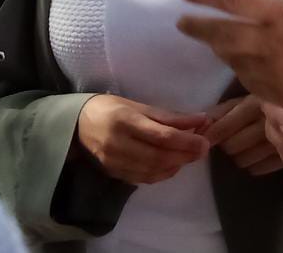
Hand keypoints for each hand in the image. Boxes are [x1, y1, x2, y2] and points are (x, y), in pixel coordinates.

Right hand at [76, 94, 210, 185]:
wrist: (77, 124)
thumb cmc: (111, 108)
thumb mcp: (138, 105)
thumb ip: (169, 116)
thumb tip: (200, 120)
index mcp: (126, 120)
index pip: (161, 136)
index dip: (186, 141)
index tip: (205, 141)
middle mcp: (119, 143)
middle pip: (159, 156)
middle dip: (185, 155)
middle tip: (203, 150)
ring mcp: (115, 162)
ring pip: (153, 170)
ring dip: (176, 165)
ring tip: (189, 156)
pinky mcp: (114, 173)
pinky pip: (143, 178)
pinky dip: (162, 174)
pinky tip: (172, 165)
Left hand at [177, 0, 282, 135]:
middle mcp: (272, 42)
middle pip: (221, 34)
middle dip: (197, 28)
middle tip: (184, 23)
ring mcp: (276, 74)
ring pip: (233, 62)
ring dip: (221, 51)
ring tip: (215, 43)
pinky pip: (251, 85)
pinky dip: (242, 74)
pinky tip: (244, 69)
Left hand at [202, 95, 282, 175]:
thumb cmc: (267, 104)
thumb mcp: (245, 99)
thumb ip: (222, 112)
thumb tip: (200, 126)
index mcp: (255, 102)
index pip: (224, 127)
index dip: (210, 135)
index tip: (202, 140)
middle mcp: (267, 122)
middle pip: (231, 147)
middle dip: (226, 145)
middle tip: (230, 140)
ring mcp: (280, 141)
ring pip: (243, 160)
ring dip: (239, 156)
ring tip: (245, 147)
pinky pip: (258, 169)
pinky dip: (253, 164)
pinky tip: (257, 155)